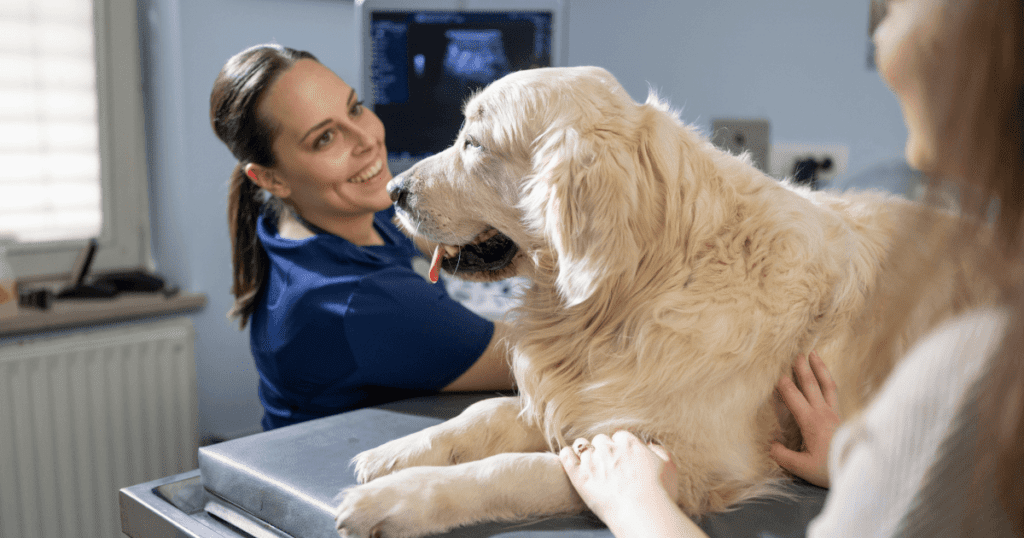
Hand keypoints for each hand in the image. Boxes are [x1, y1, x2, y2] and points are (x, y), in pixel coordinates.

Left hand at [559, 431, 677, 523]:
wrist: (642, 513)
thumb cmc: (660, 493)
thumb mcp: (669, 466)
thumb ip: (659, 451)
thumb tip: (650, 445)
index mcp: (629, 443)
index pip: (620, 437)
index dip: (621, 448)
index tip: (622, 458)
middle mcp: (609, 448)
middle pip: (601, 441)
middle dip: (604, 450)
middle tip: (608, 464)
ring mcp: (592, 461)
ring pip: (583, 447)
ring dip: (585, 452)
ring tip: (588, 462)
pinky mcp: (578, 476)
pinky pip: (566, 456)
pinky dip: (567, 455)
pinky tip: (568, 457)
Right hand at [770, 351, 840, 487]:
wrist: (859, 470)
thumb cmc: (830, 469)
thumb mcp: (802, 468)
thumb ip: (782, 455)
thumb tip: (772, 444)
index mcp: (811, 422)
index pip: (794, 397)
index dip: (784, 386)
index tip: (777, 377)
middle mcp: (824, 413)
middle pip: (812, 384)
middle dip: (803, 368)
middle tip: (798, 354)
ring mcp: (835, 414)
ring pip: (827, 385)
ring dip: (820, 368)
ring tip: (815, 355)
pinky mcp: (842, 418)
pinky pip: (835, 394)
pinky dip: (829, 382)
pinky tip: (828, 379)